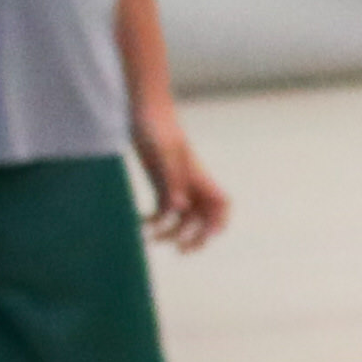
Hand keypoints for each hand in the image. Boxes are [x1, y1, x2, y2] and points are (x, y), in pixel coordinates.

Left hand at [135, 107, 230, 254]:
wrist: (144, 110)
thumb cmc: (157, 128)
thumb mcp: (163, 155)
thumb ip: (171, 182)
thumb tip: (178, 210)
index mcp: (198, 177)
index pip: (220, 204)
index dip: (218, 222)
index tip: (207, 235)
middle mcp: (190, 183)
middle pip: (204, 217)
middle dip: (197, 237)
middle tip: (182, 251)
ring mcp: (175, 183)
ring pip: (183, 216)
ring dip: (172, 232)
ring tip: (153, 240)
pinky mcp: (160, 182)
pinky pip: (163, 208)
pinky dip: (154, 220)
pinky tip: (140, 223)